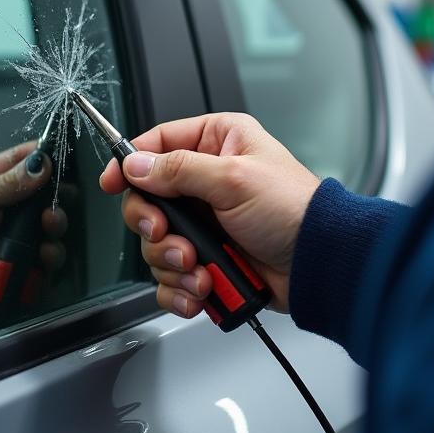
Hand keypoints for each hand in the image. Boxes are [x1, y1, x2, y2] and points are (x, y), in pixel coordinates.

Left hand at [0, 141, 67, 294]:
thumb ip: (10, 181)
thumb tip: (43, 162)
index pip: (26, 158)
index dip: (45, 157)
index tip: (60, 161)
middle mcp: (16, 201)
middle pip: (49, 189)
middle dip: (57, 194)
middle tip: (53, 200)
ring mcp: (28, 230)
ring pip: (56, 219)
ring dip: (56, 221)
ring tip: (48, 225)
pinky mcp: (35, 256)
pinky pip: (54, 250)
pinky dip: (53, 251)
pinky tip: (42, 252)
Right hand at [99, 113, 319, 318]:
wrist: (320, 264)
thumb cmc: (294, 210)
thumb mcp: (232, 178)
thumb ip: (178, 170)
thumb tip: (135, 164)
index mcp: (217, 143)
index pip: (157, 144)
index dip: (130, 162)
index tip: (112, 182)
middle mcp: (207, 181)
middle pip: (148, 199)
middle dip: (154, 225)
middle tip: (168, 235)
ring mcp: (206, 223)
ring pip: (156, 242)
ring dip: (171, 262)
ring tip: (199, 268)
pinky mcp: (208, 260)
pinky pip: (171, 276)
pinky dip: (180, 288)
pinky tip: (200, 289)